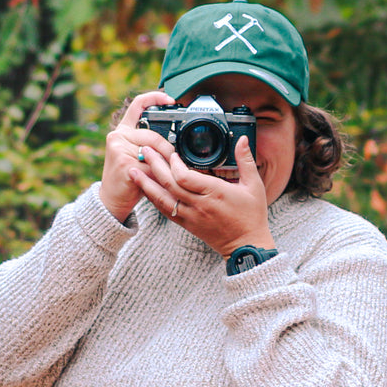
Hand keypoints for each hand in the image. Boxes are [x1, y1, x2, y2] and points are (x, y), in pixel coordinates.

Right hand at [100, 90, 175, 221]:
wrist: (111, 200)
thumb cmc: (128, 178)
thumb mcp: (136, 155)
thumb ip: (149, 144)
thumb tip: (176, 139)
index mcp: (122, 130)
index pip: (137, 105)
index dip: (154, 97)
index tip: (170, 99)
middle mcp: (118, 136)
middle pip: (153, 135)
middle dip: (168, 150)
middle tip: (177, 161)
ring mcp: (119, 149)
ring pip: (153, 150)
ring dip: (166, 164)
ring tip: (170, 173)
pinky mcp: (124, 164)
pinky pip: (151, 166)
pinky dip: (160, 175)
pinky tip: (160, 182)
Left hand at [129, 135, 274, 257]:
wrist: (246, 246)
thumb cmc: (252, 216)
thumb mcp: (254, 186)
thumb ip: (246, 161)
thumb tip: (243, 140)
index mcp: (215, 193)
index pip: (185, 177)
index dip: (174, 164)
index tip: (171, 153)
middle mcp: (199, 205)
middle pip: (169, 184)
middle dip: (155, 166)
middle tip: (145, 150)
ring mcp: (191, 216)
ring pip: (163, 199)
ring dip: (146, 184)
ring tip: (133, 170)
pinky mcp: (187, 225)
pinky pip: (166, 211)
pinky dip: (154, 199)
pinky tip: (145, 189)